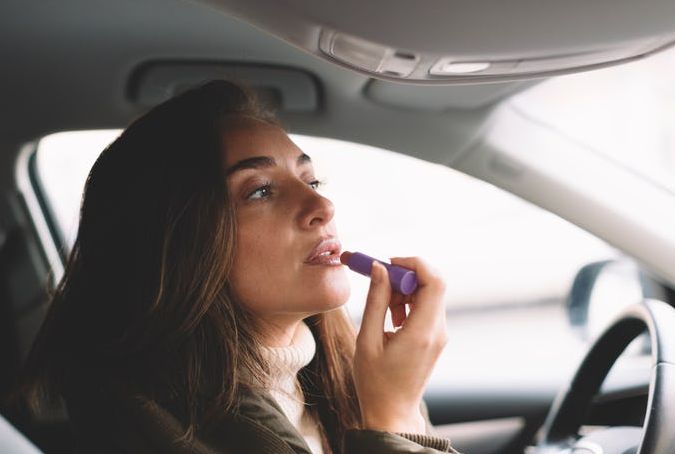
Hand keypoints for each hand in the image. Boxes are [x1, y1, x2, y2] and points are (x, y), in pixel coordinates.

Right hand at [353, 256, 447, 432]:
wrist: (392, 412)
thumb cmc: (376, 382)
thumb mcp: (367, 340)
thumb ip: (375, 301)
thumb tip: (379, 269)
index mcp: (422, 332)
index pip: (434, 281)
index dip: (413, 264)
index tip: (388, 263)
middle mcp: (438, 331)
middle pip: (431, 284)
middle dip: (404, 277)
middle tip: (379, 284)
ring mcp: (439, 335)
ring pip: (428, 294)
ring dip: (404, 291)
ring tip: (383, 310)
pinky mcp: (435, 338)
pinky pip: (426, 308)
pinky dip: (408, 304)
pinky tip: (391, 319)